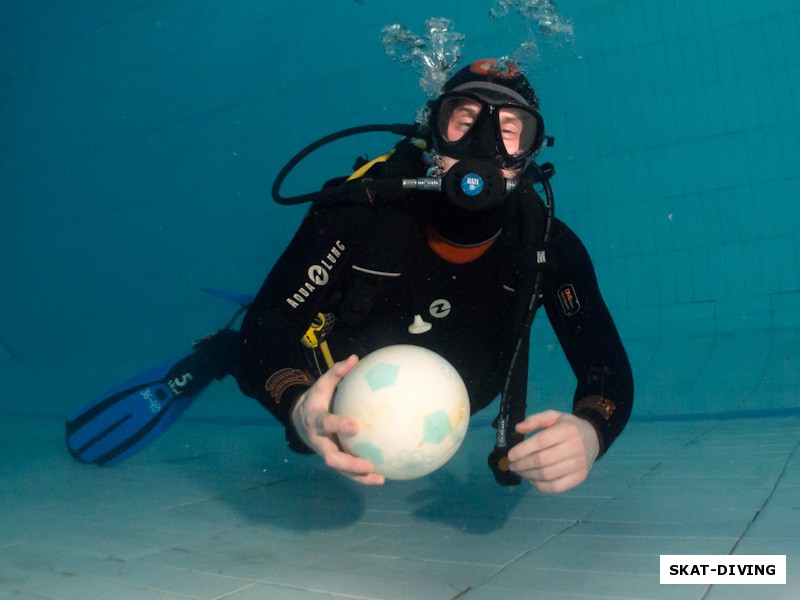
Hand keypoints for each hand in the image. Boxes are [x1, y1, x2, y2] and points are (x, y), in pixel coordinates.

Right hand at [291, 355, 384, 484]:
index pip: (326, 424)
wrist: (300, 418)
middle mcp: (319, 441)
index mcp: (315, 421)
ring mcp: (326, 452)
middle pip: (330, 456)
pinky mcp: (334, 459)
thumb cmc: (317, 399)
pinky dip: (362, 476)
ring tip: (379, 478)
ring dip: (358, 476)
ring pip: (340, 468)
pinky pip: (347, 471)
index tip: (355, 426)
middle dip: (348, 462)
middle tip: (368, 464)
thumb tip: (354, 358)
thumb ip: (337, 372)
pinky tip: (381, 477)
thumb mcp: (323, 384)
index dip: (338, 425)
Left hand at [506, 410, 599, 493]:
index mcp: (567, 430)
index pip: (541, 442)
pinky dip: (540, 486)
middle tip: (512, 465)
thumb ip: (535, 420)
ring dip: (528, 475)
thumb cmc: (568, 427)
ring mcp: (579, 465)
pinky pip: (556, 487)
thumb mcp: (553, 416)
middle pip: (542, 460)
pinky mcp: (580, 478)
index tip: (510, 455)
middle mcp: (575, 448)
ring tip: (520, 471)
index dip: (523, 450)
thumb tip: (518, 429)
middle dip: (522, 464)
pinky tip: (532, 480)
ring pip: (547, 475)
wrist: (593, 438)